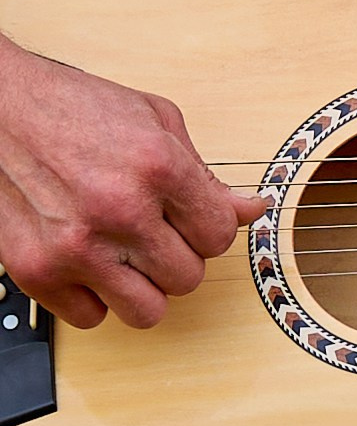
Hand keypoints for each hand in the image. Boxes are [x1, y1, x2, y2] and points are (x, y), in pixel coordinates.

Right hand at [0, 32, 259, 329]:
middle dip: (176, 257)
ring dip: (142, 287)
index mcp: (157, 166)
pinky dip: (94, 297)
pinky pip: (92, 318)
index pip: (220, 236)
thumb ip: (204, 174)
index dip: (208, 228)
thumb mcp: (155, 121)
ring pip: (148, 311)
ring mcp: (75, 246)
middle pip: (188, 278)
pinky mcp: (36, 271)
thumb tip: (251, 210)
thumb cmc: (72, 108)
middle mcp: (119, 210)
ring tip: (123, 253)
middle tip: (150, 231)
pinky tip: (87, 262)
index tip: (189, 218)